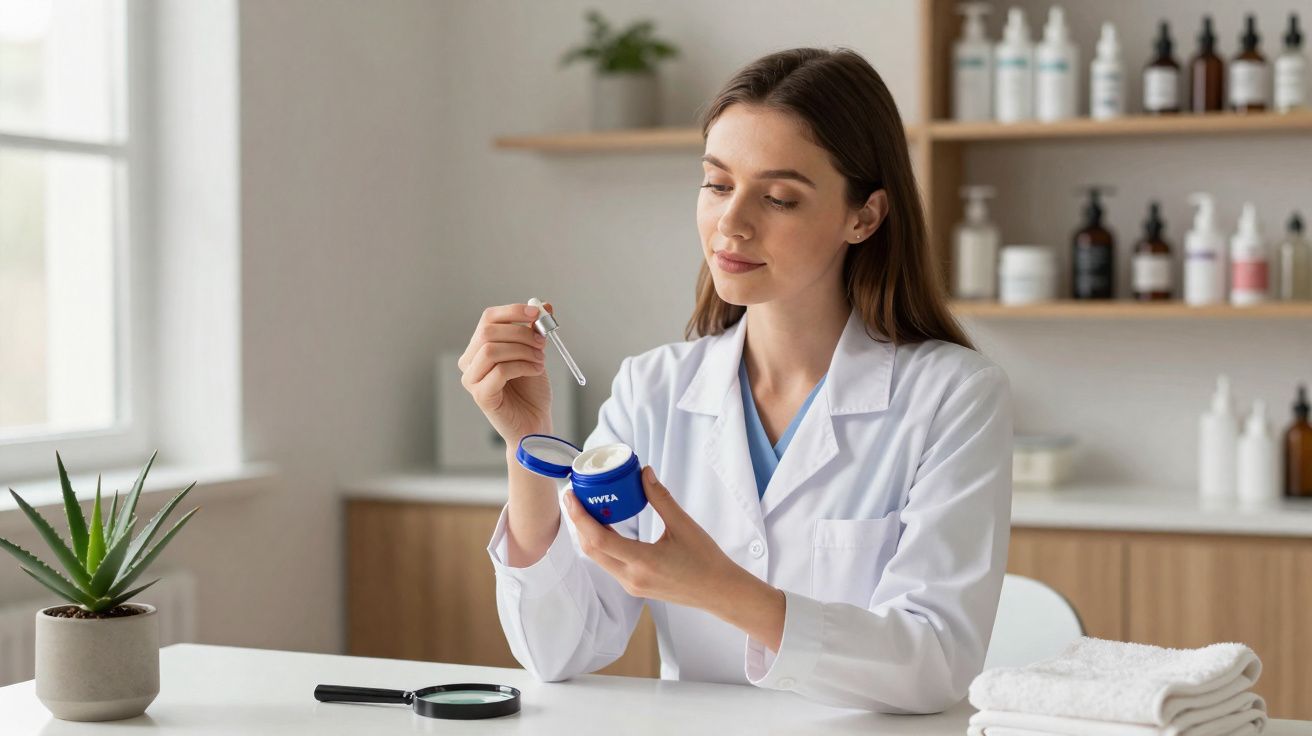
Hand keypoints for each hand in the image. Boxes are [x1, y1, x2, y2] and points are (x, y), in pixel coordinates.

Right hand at [458, 302, 553, 444]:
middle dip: (521, 334)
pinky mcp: (481, 396)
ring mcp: (472, 380)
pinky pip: (499, 371)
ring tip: (540, 361)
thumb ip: (535, 330)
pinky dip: (522, 366)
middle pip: (488, 332)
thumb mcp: (535, 353)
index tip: (537, 314)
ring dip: (522, 351)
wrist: (534, 422)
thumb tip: (543, 305)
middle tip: (542, 344)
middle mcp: (470, 362)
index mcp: (479, 347)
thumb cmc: (531, 390)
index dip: (513, 312)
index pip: (488, 318)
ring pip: (491, 349)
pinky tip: (535, 371)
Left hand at [564, 465, 739, 608]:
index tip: (571, 496)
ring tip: (588, 508)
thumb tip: (644, 473)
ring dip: (589, 534)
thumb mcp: (683, 525)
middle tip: (575, 498)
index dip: (580, 517)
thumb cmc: (705, 559)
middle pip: (591, 549)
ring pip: (599, 558)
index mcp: (643, 562)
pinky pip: (610, 564)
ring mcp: (632, 585)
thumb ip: (660, 498)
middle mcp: (632, 578)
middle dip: (578, 523)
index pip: (599, 539)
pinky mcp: (635, 587)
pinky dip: (602, 544)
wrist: (718, 591)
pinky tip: (606, 526)